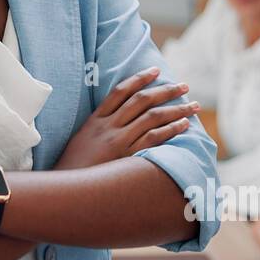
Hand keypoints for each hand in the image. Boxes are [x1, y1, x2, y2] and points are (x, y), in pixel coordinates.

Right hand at [54, 66, 196, 169]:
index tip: (156, 70)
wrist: (66, 188)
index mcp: (96, 119)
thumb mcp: (82, 140)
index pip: (120, 91)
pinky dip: (171, 129)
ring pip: (152, 117)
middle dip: (165, 90)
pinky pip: (154, 138)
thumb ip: (98, 128)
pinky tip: (184, 125)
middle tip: (183, 85)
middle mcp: (108, 126)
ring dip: (176, 109)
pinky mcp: (127, 157)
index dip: (139, 78)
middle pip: (141, 100)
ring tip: (193, 105)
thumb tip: (119, 121)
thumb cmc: (73, 166)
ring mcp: (118, 141)